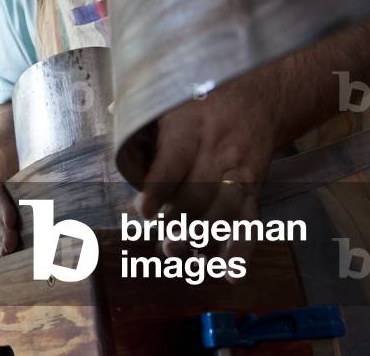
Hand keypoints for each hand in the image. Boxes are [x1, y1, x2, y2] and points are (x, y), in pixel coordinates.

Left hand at [133, 78, 278, 266]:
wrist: (260, 100)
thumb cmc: (203, 100)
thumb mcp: (173, 97)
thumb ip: (143, 113)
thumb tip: (109, 113)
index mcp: (190, 129)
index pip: (174, 163)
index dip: (158, 189)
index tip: (143, 210)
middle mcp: (217, 152)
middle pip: (198, 194)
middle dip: (179, 222)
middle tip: (164, 242)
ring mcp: (238, 173)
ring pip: (224, 212)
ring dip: (202, 238)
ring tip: (181, 252)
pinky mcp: (255, 190)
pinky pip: (251, 222)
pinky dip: (241, 250)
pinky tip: (229, 272)